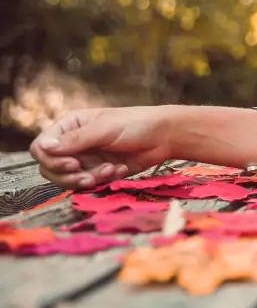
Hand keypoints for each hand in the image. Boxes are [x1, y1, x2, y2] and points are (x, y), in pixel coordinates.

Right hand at [29, 107, 174, 189]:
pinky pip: (88, 183)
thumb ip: (75, 140)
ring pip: (68, 179)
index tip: (72, 164)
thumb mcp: (104, 129)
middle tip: (88, 176)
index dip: (51, 159)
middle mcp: (73, 143)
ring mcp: (85, 158)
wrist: (164, 137)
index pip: (42, 147)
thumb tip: (43, 147)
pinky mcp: (98, 171)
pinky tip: (119, 169)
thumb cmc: (136, 124)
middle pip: (49, 168)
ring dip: (87, 179)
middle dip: (68, 175)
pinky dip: (102, 180)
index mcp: (69, 126)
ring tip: (109, 170)